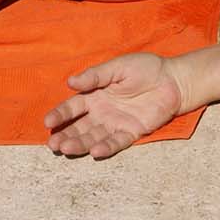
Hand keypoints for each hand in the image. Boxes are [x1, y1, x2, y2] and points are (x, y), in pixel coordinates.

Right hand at [44, 52, 183, 159]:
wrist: (173, 79)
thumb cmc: (144, 68)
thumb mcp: (117, 67)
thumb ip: (95, 76)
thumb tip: (70, 82)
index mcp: (95, 95)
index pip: (73, 107)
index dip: (60, 114)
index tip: (47, 122)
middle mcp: (102, 112)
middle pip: (79, 127)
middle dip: (65, 135)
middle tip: (53, 144)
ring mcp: (116, 124)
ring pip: (93, 137)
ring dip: (79, 144)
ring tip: (66, 149)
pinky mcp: (132, 132)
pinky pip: (116, 142)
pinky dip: (106, 148)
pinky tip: (95, 152)